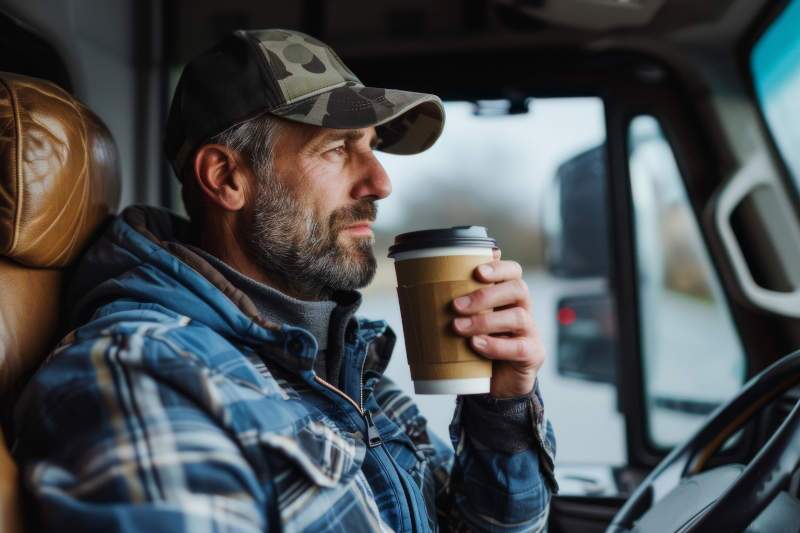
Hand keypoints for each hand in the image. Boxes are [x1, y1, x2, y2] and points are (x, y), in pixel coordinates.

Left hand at [451, 249, 543, 397]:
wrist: (495, 383)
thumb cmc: (477, 346)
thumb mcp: (466, 322)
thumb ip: (456, 306)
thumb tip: (421, 288)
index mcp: (508, 296)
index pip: (513, 272)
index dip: (499, 268)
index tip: (477, 272)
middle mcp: (523, 309)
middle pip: (518, 289)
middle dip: (485, 295)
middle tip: (456, 306)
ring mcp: (530, 332)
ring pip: (518, 316)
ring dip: (484, 321)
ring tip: (458, 327)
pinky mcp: (531, 354)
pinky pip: (518, 347)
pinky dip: (494, 345)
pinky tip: (475, 345)